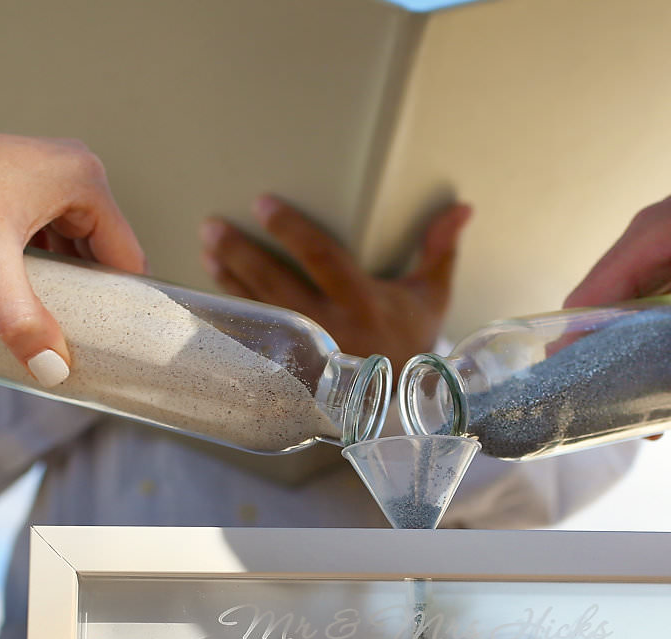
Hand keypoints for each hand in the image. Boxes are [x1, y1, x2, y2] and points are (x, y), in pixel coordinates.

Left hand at [0, 126, 145, 384]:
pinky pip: (47, 234)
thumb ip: (22, 321)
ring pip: (72, 246)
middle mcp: (72, 169)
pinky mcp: (17, 182)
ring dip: (66, 285)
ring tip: (55, 329)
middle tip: (80, 347)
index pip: (127, 257)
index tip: (114, 348)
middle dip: (92, 299)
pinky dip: (44, 266)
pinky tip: (31, 297)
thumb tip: (55, 375)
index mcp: (85, 179)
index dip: (123, 305)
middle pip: (102, 253)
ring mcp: (44, 173)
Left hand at [200, 196, 470, 364]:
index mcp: (364, 303)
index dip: (291, 231)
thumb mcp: (432, 296)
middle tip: (213, 227)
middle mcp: (332, 328)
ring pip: (262, 309)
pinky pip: (257, 335)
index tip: (262, 204)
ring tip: (207, 249)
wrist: (399, 402)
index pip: (322, 259)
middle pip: (278, 286)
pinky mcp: (292, 366)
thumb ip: (440, 248)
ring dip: (230, 279)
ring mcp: (308, 351)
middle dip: (242, 255)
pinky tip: (213, 288)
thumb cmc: (411, 339)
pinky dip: (233, 310)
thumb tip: (463, 207)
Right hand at [566, 147, 670, 411]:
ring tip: (645, 421)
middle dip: (606, 368)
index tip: (569, 400)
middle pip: (608, 318)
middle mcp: (656, 248)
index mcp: (653, 236)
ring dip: (641, 368)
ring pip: (641, 325)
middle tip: (611, 422)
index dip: (571, 350)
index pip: (588, 301)